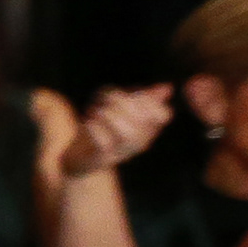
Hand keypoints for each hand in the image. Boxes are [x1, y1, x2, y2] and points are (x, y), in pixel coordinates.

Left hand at [57, 82, 174, 179]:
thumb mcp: (122, 109)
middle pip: (143, 121)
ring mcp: (122, 153)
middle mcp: (140, 143)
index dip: (148, 100)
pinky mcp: (101, 159)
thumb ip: (143, 98)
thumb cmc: (104, 130)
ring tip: (96, 110)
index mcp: (148, 129)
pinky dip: (96, 129)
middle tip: (107, 98)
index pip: (163, 115)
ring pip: (128, 134)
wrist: (80, 159)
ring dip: (110, 115)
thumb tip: (167, 87)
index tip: (131, 94)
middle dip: (123, 103)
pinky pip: (105, 144)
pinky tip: (88, 122)